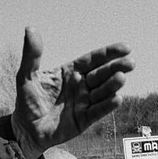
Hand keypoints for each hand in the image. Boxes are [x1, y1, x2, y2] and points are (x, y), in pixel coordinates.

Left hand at [11, 27, 133, 158]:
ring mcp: (84, 102)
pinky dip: (107, 105)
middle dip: (116, 68)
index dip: (108, 53)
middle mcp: (81, 85)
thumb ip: (32, 55)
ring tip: (121, 78)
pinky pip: (98, 111)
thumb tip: (30, 29)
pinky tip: (117, 98)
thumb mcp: (26, 76)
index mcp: (71, 72)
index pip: (93, 60)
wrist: (27, 129)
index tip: (125, 48)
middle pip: (102, 74)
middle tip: (130, 63)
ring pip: (102, 92)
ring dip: (112, 85)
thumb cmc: (27, 101)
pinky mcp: (85, 119)